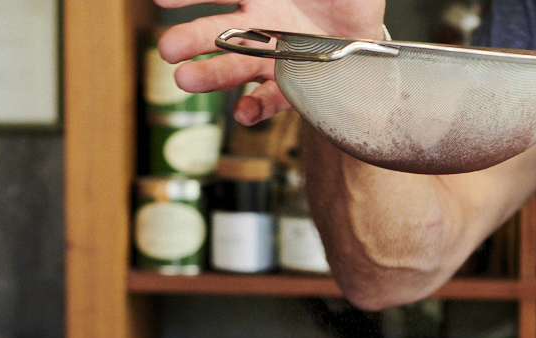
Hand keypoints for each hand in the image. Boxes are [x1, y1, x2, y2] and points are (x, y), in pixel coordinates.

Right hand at [154, 0, 384, 124]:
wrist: (368, 33)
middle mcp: (264, 26)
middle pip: (221, 33)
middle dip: (193, 39)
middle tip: (167, 48)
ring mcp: (277, 58)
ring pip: (239, 67)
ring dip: (212, 75)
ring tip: (185, 80)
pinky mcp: (296, 85)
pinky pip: (273, 100)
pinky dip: (257, 108)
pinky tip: (243, 113)